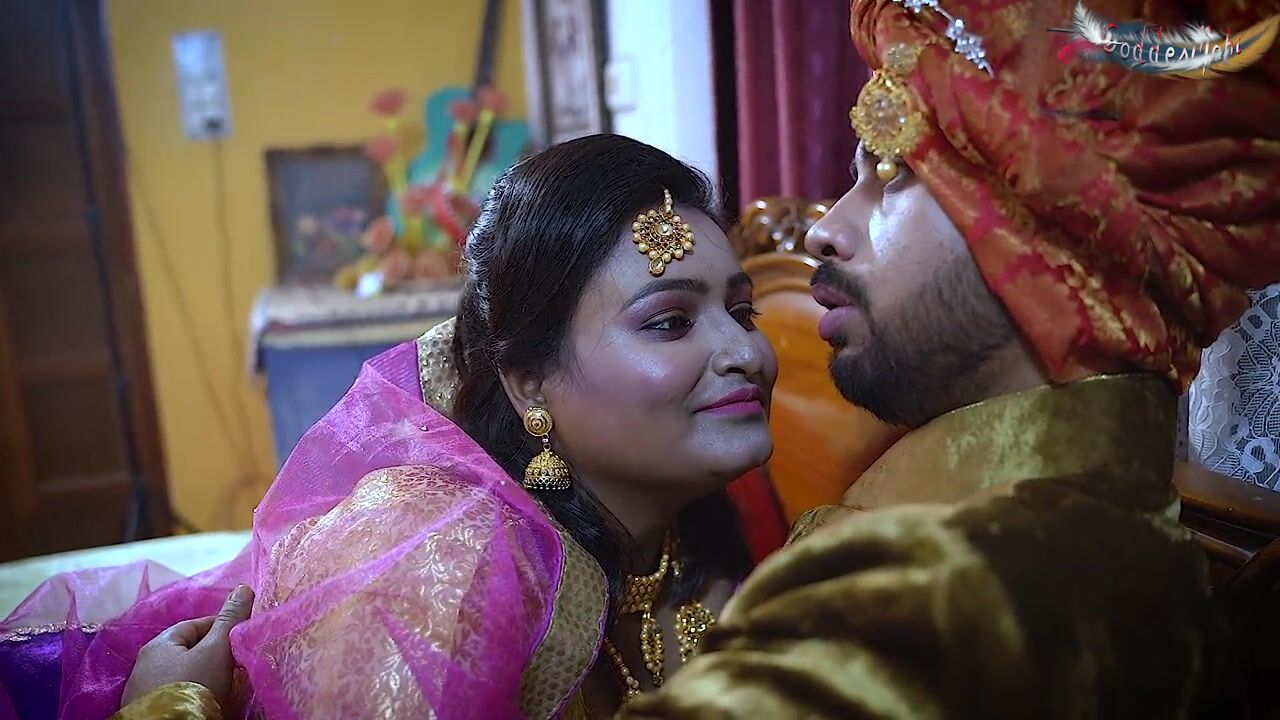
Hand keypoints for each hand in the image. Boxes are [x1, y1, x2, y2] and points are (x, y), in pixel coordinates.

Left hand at [121, 585, 254, 707]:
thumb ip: (229, 621)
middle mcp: (144, 665)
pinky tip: (206, 702)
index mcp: (159, 644)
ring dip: (203, 677)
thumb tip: (243, 587)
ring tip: (224, 687)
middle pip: (189, 652)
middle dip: (214, 656)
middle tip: (237, 665)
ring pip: (183, 675)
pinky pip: (176, 694)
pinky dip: (193, 694)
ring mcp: (144, 691)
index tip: (242, 640)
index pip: (197, 625)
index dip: (223, 629)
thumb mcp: (216, 652)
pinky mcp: (149, 710)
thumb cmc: (192, 687)